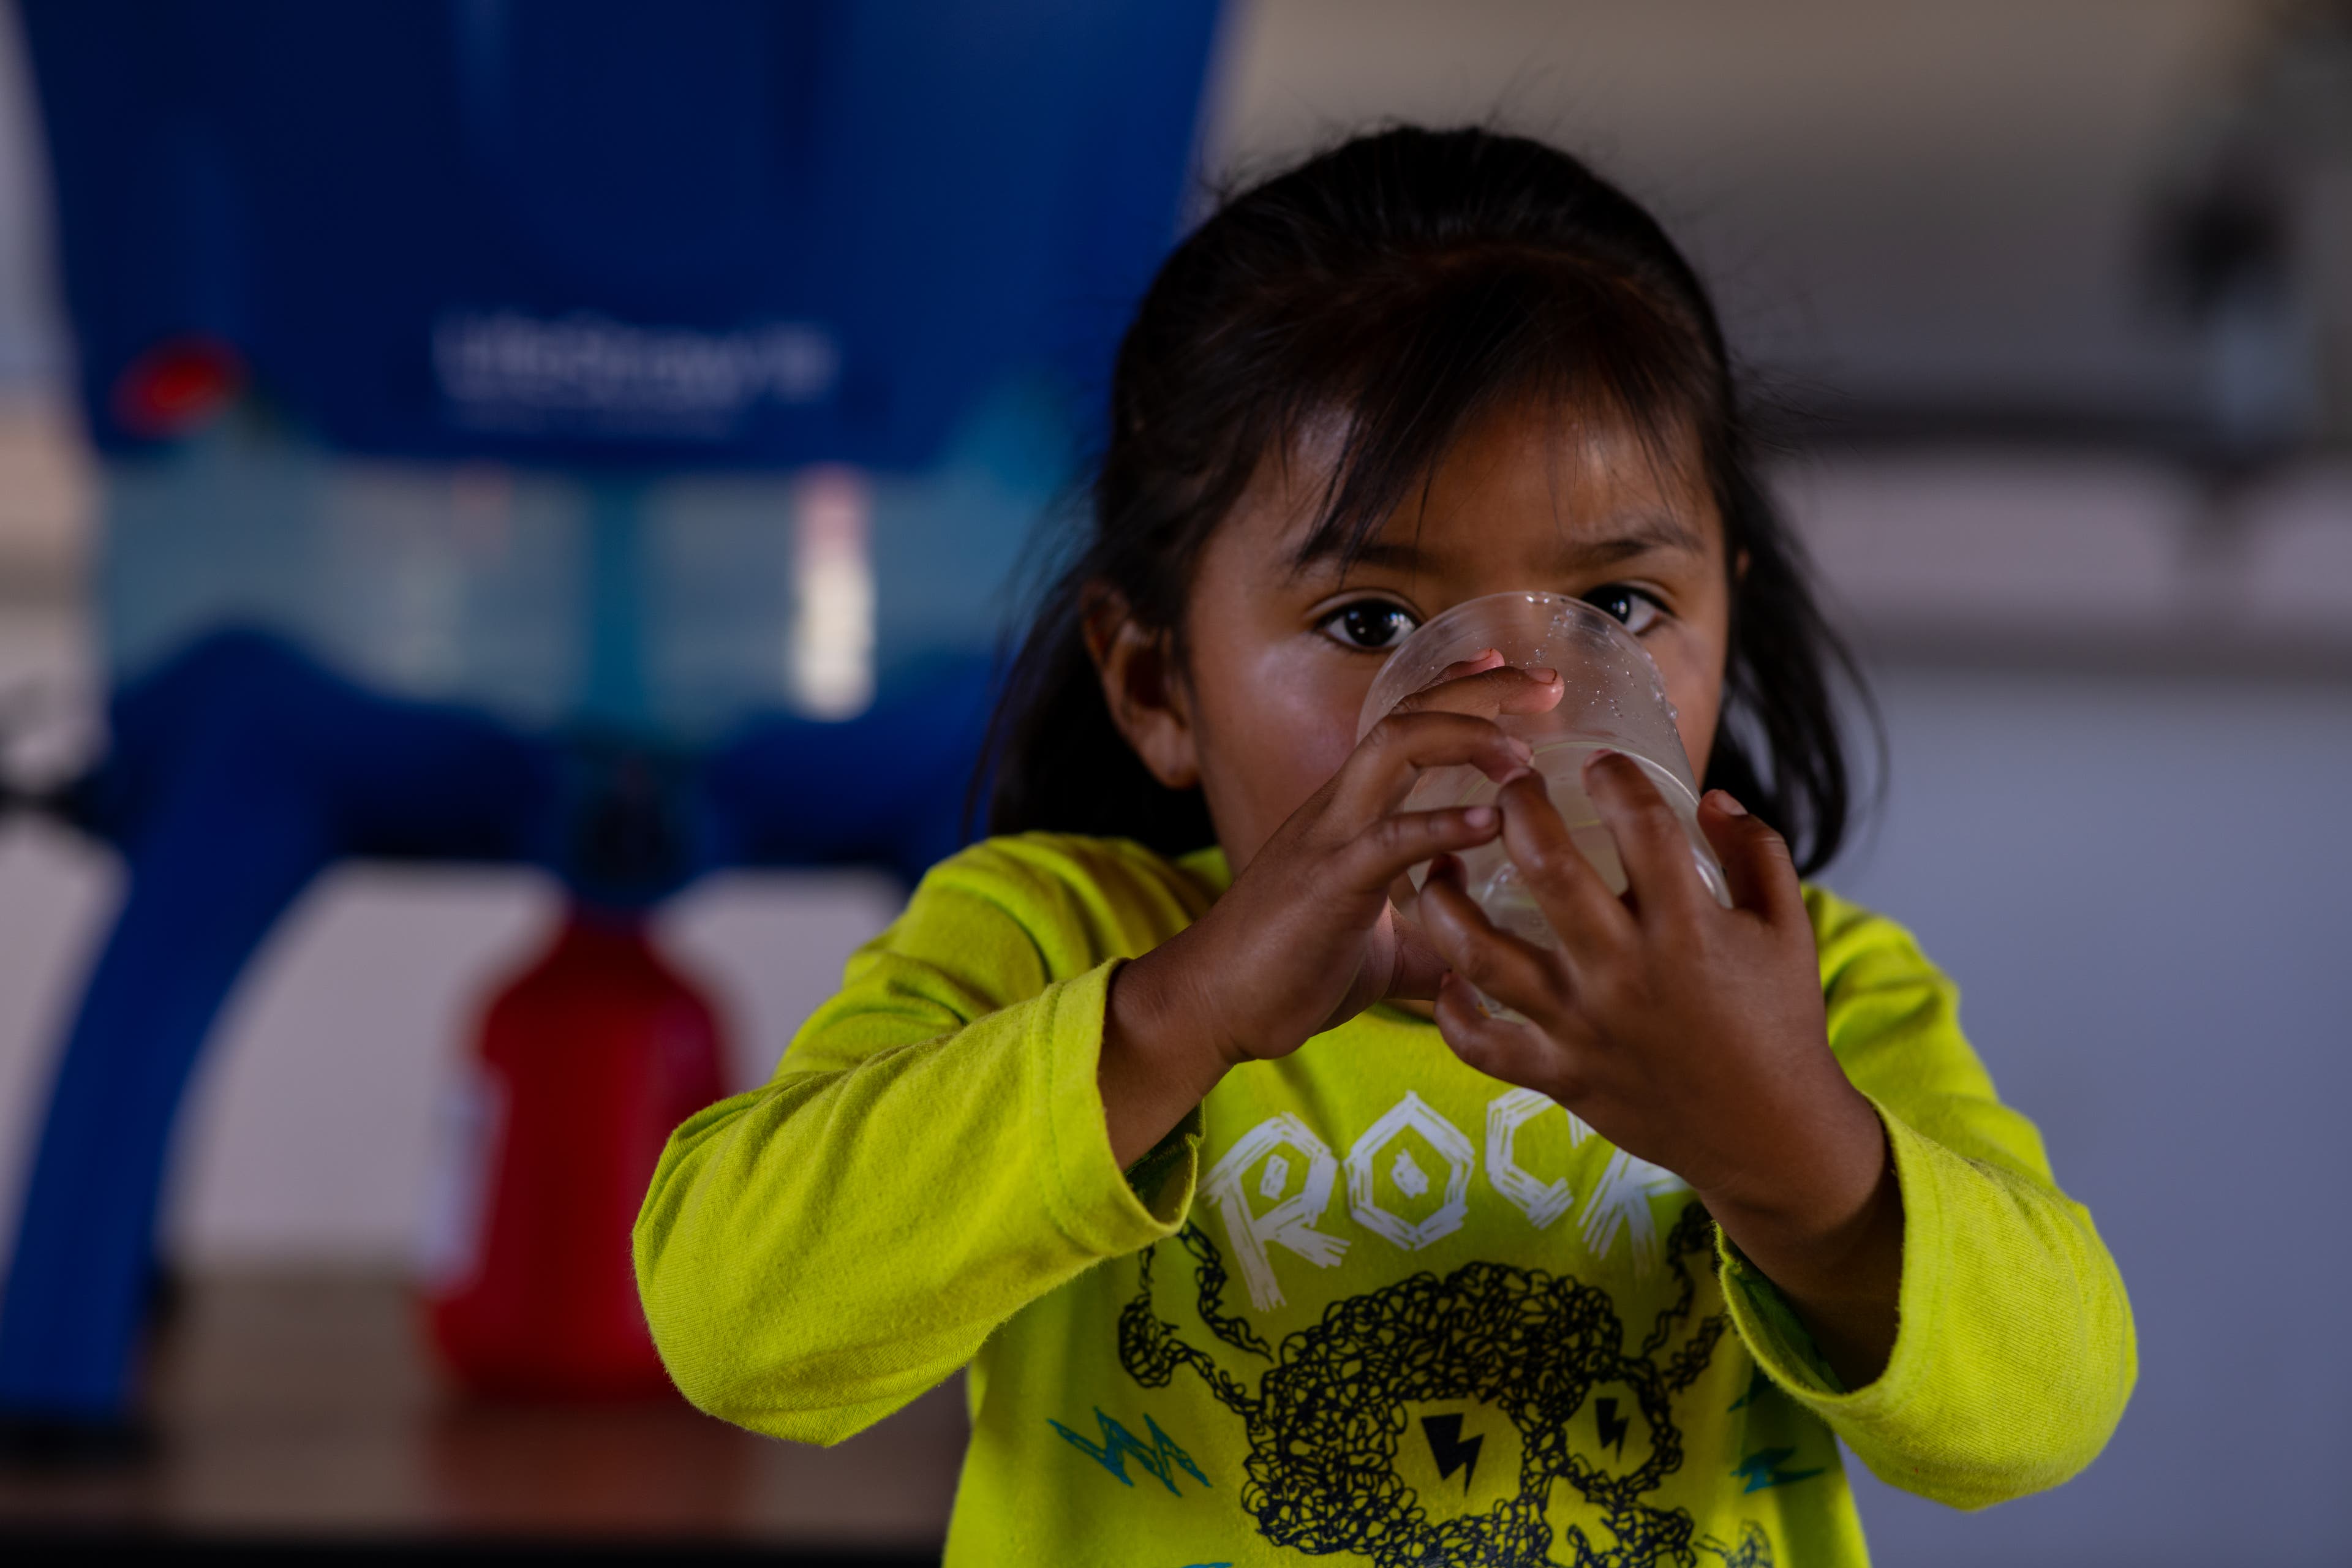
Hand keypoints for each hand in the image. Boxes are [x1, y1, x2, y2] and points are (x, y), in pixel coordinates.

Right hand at [1098, 652, 1559, 1163]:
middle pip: (1408, 714)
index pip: (1406, 725)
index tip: (1512, 669)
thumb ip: (1437, 941)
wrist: (1211, 1005)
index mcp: (1349, 812)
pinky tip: (1493, 823)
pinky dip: (1445, 824)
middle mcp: (1339, 807)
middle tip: (1547, 681)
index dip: (1458, 688)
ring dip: (1465, 735)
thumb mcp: (1385, 951)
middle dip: (1480, 689)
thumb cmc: (1289, 973)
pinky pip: (1390, 838)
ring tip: (1523, 752)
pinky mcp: (1328, 883)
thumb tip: (1492, 964)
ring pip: (1395, 747)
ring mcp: (1330, 838)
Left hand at [1411, 755, 1902, 1384]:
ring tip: (1441, 865)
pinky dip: (1452, 1010)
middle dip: (1519, 808)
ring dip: (1447, 901)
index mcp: (1689, 929)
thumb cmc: (1779, 1022)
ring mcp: (1582, 1027)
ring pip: (1482, 953)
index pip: (1641, 824)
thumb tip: (1710, 794)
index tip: (1598, 763)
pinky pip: (1479, 1043)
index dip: (1615, 777)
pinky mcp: (1558, 1075)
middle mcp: (1625, 972)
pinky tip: (1450, 976)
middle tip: (1512, 788)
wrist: (1772, 1136)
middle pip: (1547, 868)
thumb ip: (1756, 850)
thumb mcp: (1790, 928)